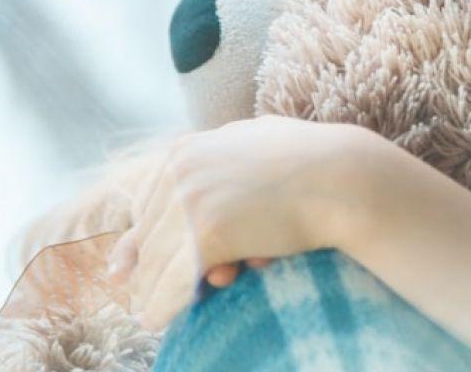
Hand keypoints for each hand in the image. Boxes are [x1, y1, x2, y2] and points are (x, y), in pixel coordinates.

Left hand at [103, 115, 377, 330]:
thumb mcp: (247, 150)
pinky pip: (175, 280)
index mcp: (185, 149)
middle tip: (140, 295)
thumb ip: (212, 165)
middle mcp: (180, 170)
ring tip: (148, 315)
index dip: (143, 241)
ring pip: (157, 260)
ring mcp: (192, 200)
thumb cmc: (307, 164)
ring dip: (151, 292)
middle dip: (149, 268)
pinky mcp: (208, 233)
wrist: (343, 177)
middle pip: (148, 233)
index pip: (148, 205)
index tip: (127, 268)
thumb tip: (195, 190)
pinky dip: (164, 305)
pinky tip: (156, 320)